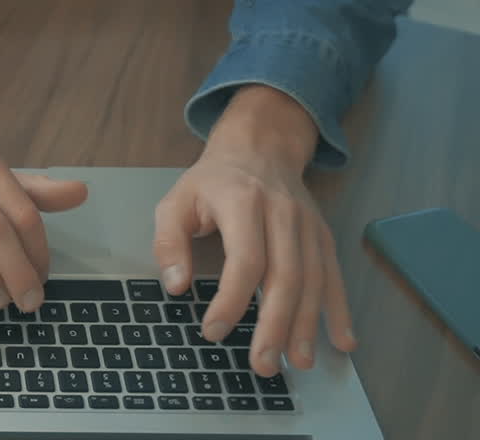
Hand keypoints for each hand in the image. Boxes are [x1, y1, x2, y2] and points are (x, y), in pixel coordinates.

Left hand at [153, 86, 357, 376]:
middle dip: (275, 325)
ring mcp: (308, 226)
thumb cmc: (212, 181)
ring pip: (313, 280)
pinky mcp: (323, 236)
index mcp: (243, 202)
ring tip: (297, 362)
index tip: (213, 331)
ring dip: (307, 326)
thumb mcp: (176, 201)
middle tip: (262, 364)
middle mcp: (283, 214)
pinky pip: (334, 276)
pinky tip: (343, 342)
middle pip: (285, 276)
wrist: (260, 147)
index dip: (231, 299)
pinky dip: (340, 311)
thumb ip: (169, 242)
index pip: (244, 259)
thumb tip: (175, 286)